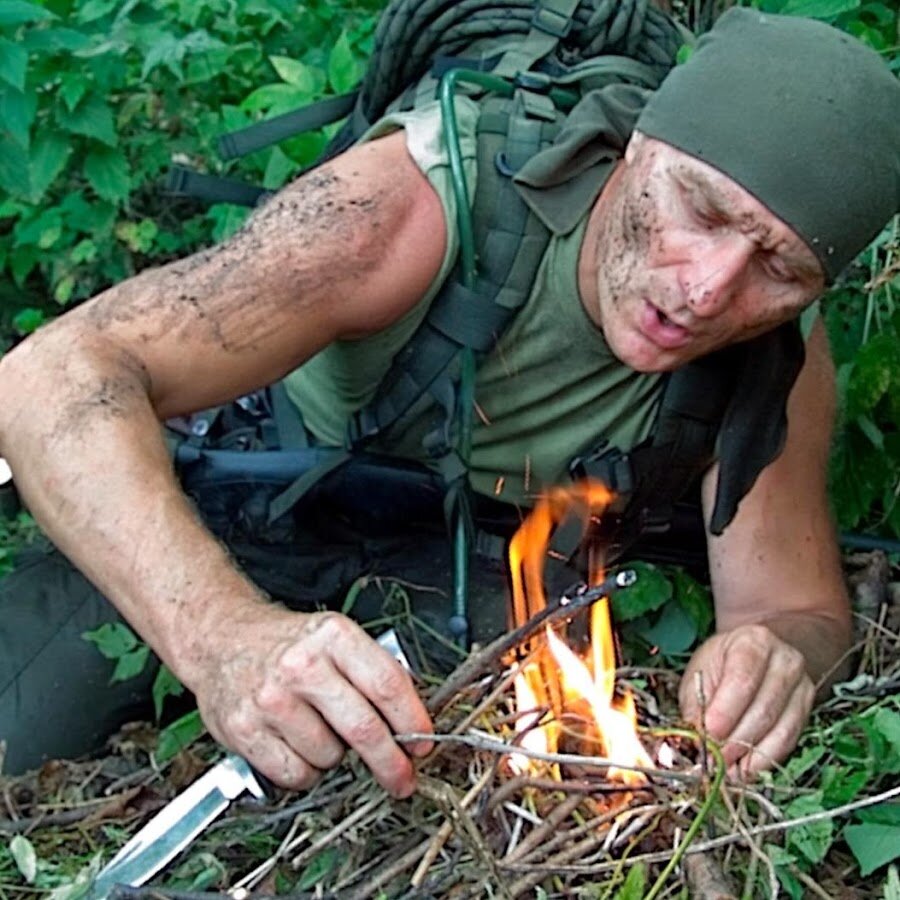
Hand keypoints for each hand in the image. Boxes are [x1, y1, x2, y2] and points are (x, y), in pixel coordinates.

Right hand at [191, 606, 432, 796]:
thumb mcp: (335, 639)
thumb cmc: (287, 645)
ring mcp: (271, 698)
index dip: (412, 720)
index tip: (423, 742)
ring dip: (335, 758)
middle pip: (364, 729)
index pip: (387, 684)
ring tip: (320, 732)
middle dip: (391, 763)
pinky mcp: (245, 729)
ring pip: (330, 757)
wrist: (223, 641)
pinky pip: (296, 774)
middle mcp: (302, 665)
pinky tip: (298, 745)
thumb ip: (373, 671)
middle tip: (402, 777)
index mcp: (334, 636)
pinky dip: (305, 771)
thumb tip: (413, 719)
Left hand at [679, 624, 814, 776]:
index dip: (724, 713)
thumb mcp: (701, 672)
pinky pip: (788, 742)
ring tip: (725, 768)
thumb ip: (697, 704)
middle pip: (763, 710)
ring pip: (779, 730)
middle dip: (734, 741)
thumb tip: (693, 741)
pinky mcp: (807, 710)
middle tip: (712, 760)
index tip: (707, 736)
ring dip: (749, 755)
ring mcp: (802, 686)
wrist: (757, 654)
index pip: (742, 681)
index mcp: (754, 642)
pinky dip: (764, 760)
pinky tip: (744, 768)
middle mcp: (786, 661)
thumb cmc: (722, 663)